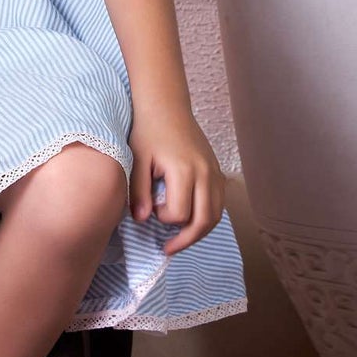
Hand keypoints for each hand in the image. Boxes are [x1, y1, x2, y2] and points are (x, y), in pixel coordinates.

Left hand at [128, 107, 224, 255]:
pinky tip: (191, 220)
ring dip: (199, 232)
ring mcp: (214, 172)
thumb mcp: (137, 160)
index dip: (162, 219)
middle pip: (204, 221)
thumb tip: (142, 220)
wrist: (166, 107)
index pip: (179, 213)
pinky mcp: (217, 171)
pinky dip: (208, 216)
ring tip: (179, 239)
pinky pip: (219, 202)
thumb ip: (139, 192)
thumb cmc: (148, 132)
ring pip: (216, 215)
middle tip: (168, 249)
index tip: (149, 210)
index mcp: (184, 171)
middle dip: (186, 240)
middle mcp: (205, 173)